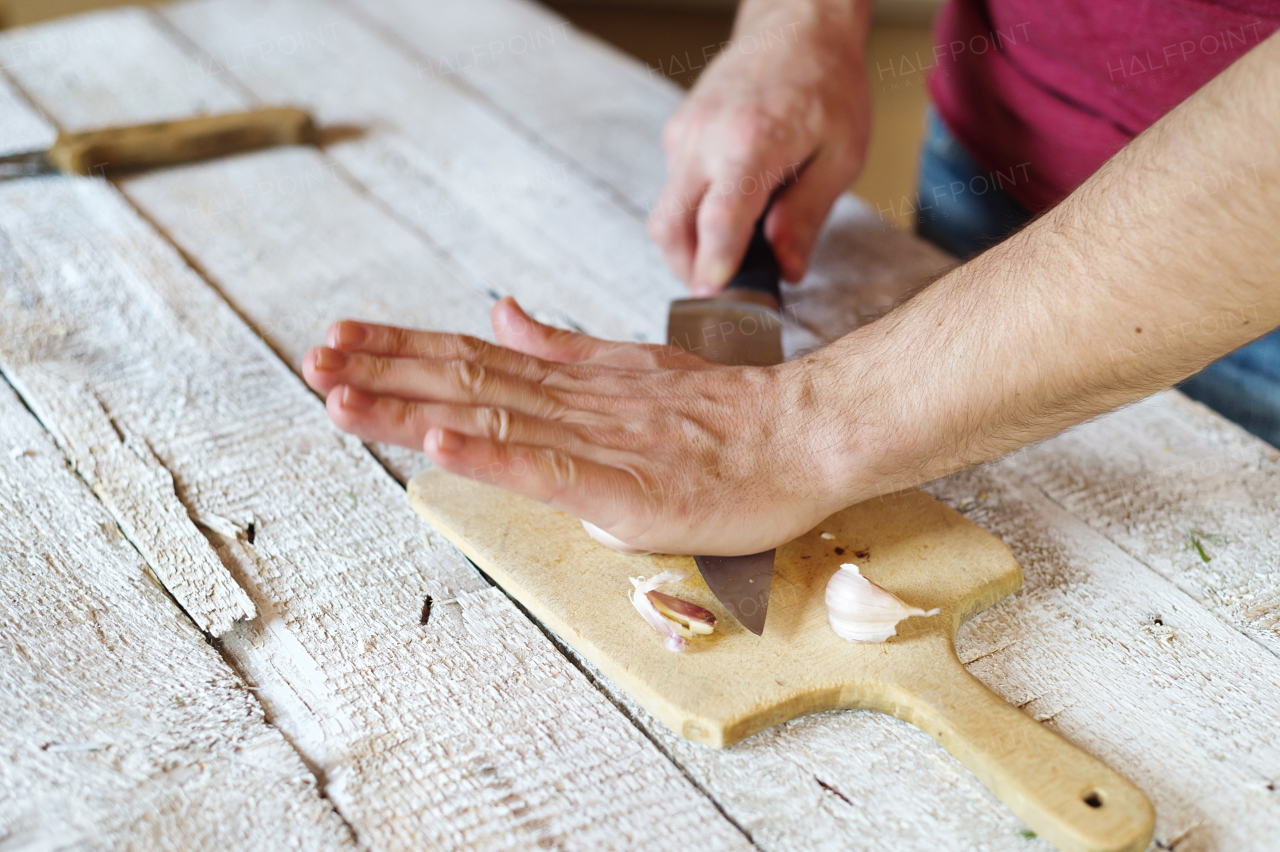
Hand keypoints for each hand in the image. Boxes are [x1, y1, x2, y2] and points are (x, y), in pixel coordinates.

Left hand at [302, 298, 845, 555]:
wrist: (805, 435)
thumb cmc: (730, 417)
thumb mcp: (636, 368)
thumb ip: (565, 347)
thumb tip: (501, 314)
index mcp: (578, 380)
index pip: (476, 358)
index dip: (403, 349)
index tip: (342, 339)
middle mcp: (576, 402)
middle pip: (466, 381)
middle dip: (382, 372)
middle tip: (313, 361)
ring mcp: (599, 442)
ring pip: (493, 418)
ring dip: (412, 408)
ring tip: (343, 397)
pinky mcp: (627, 487)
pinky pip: (551, 469)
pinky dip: (493, 455)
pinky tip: (443, 442)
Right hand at [648, 0, 871, 292]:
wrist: (797, 25)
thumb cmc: (827, 85)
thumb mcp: (841, 156)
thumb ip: (808, 215)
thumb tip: (787, 269)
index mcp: (752, 142)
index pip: (718, 218)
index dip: (713, 265)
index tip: (715, 296)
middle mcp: (706, 138)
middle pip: (669, 227)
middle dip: (689, 271)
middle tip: (723, 292)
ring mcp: (684, 134)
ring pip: (665, 213)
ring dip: (688, 247)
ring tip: (731, 254)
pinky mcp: (677, 133)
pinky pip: (674, 189)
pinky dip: (693, 215)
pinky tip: (728, 211)